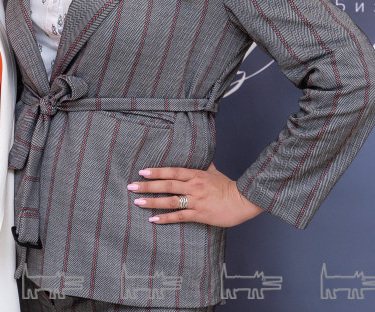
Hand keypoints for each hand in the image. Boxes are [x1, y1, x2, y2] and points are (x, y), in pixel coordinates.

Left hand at [127, 164, 262, 227]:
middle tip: (131, 187)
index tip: (142, 172)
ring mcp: (196, 201)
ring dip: (152, 202)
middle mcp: (193, 186)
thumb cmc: (228, 186)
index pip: (172, 171)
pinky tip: (153, 219)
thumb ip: (204, 165)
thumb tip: (200, 155)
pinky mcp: (199, 214)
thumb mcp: (214, 172)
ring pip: (170, 201)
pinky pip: (179, 216)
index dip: (156, 171)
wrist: (243, 201)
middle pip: (167, 185)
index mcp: (196, 175)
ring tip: (137, 202)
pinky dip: (165, 218)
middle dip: (147, 186)